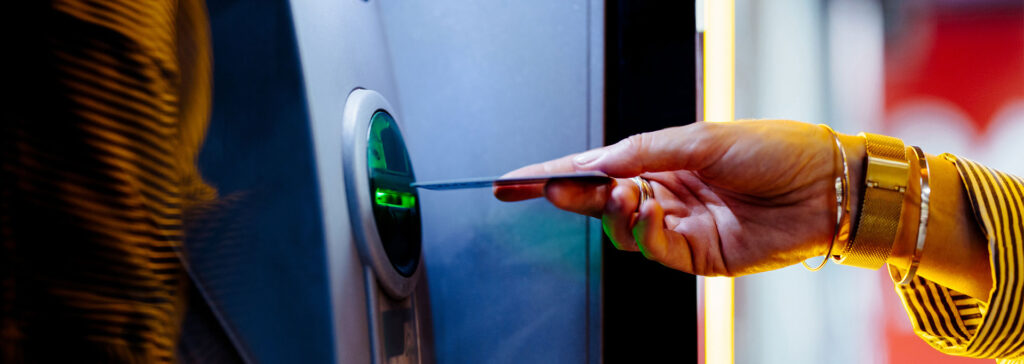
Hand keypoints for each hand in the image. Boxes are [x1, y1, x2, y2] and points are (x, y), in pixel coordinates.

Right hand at [495, 120, 859, 276]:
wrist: (829, 187)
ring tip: (619, 193)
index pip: (598, 167)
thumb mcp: (702, 137)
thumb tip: (596, 162)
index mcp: (665, 159)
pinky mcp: (696, 256)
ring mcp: (679, 226)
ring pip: (622, 227)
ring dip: (611, 211)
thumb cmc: (777, 149)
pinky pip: (653, 248)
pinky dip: (643, 231)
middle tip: (547, 189)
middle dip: (571, 194)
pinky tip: (648, 210)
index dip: (555, 173)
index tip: (515, 180)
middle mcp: (667, 192)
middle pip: (601, 199)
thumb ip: (644, 152)